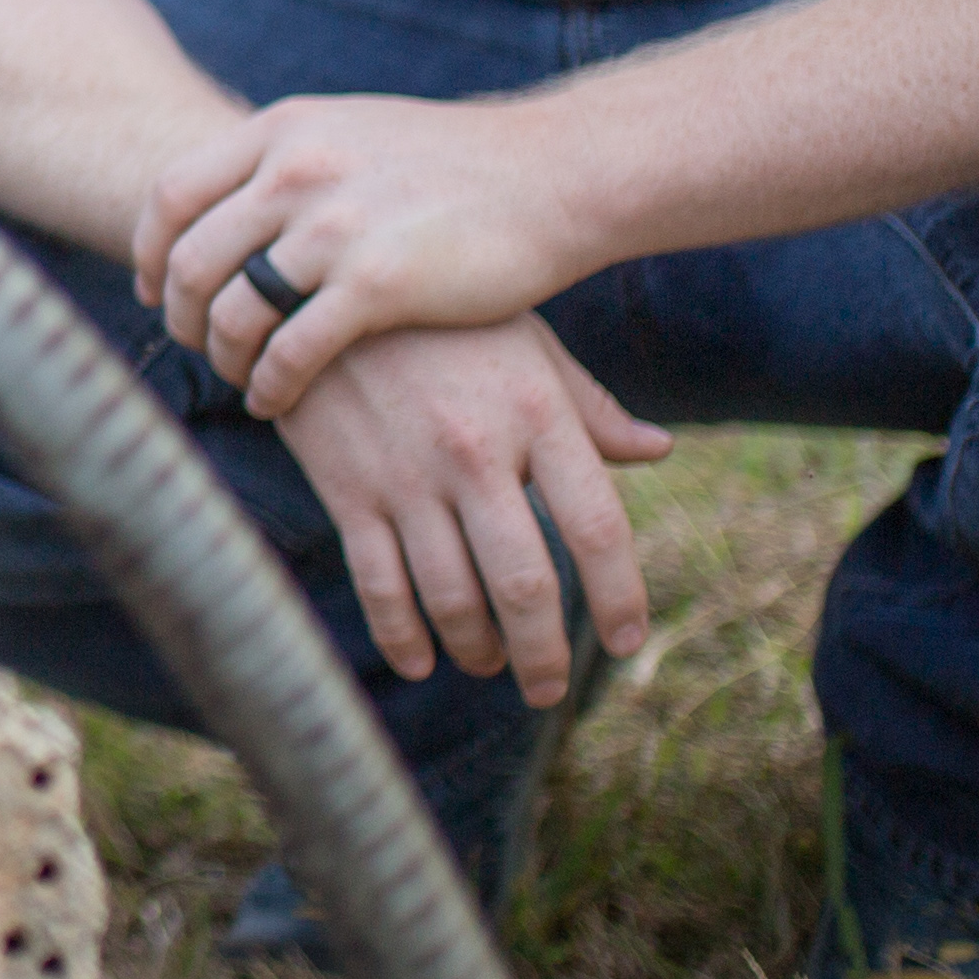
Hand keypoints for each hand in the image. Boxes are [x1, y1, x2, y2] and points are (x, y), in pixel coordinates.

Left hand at [141, 90, 599, 412]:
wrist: (555, 175)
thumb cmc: (457, 165)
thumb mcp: (354, 132)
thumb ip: (290, 159)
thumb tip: (234, 197)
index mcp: (283, 130)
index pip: (171, 194)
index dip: (151, 251)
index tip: (155, 289)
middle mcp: (296, 169)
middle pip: (190, 259)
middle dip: (180, 316)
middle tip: (195, 348)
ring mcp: (333, 225)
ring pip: (231, 311)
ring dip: (222, 356)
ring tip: (239, 377)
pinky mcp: (376, 284)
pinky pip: (288, 351)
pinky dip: (269, 384)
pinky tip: (274, 400)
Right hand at [271, 317, 667, 704]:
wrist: (321, 289)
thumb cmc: (445, 320)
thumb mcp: (527, 346)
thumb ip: (590, 408)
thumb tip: (657, 451)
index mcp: (536, 414)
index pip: (596, 527)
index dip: (621, 596)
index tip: (629, 642)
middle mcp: (477, 452)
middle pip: (524, 583)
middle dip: (544, 653)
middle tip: (549, 689)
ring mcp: (408, 475)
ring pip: (452, 596)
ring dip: (478, 650)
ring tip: (492, 665)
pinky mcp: (349, 489)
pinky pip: (381, 584)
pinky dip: (403, 637)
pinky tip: (421, 660)